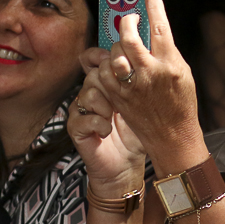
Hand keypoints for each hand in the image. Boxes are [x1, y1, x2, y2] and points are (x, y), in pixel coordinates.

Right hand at [69, 51, 146, 192]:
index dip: (103, 57)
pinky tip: (108, 130)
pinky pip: (82, 117)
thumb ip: (141, 82)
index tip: (118, 60)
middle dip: (111, 84)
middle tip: (122, 100)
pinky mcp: (76, 128)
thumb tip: (148, 57)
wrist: (126, 166)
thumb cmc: (136, 133)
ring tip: (114, 117)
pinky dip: (98, 123)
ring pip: (88, 93)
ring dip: (105, 105)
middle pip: (95, 74)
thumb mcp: (143, 105)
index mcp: (107, 84)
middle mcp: (91, 93)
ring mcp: (82, 110)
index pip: (96, 59)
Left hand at [87, 0, 205, 174]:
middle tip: (131, 20)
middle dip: (128, 22)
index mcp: (170, 65)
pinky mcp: (118, 96)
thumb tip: (155, 30)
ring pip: (114, 53)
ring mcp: (131, 86)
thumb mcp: (183, 73)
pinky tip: (115, 63)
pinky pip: (105, 71)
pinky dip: (107, 64)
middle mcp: (150, 73)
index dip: (154, 5)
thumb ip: (167, 51)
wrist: (173, 136)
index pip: (160, 27)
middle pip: (129, 37)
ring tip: (123, 44)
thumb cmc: (181, 104)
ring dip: (117, 44)